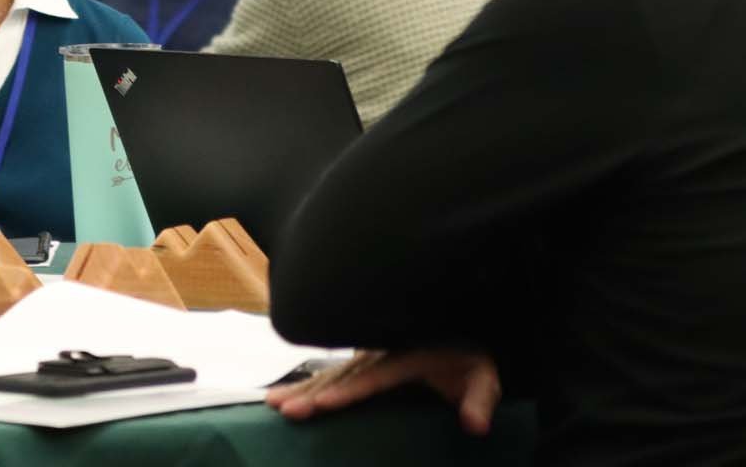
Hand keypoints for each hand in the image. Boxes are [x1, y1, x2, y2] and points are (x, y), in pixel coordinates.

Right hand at [266, 349, 500, 434]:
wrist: (455, 330)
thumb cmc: (468, 357)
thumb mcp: (483, 376)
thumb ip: (480, 399)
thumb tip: (475, 426)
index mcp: (403, 357)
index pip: (370, 379)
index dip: (345, 392)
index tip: (321, 405)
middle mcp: (377, 355)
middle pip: (339, 377)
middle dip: (309, 393)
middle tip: (283, 408)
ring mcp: (365, 357)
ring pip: (328, 373)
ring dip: (300, 388)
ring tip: (272, 402)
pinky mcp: (360, 362)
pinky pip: (330, 373)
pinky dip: (306, 383)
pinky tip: (284, 394)